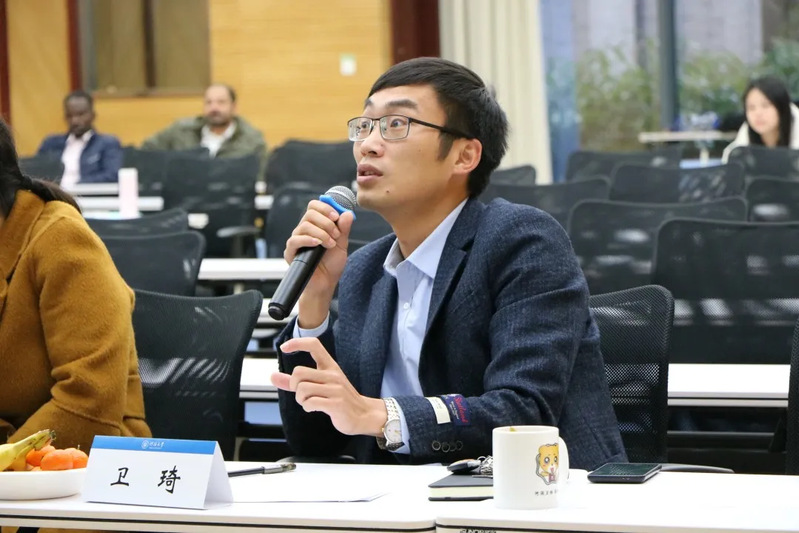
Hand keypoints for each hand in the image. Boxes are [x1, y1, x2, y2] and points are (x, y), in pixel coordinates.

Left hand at [271, 337, 386, 436]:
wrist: (364, 415)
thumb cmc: (340, 399)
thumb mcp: (320, 386)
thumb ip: (296, 382)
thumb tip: (272, 376)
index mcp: (330, 366)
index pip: (314, 345)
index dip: (297, 343)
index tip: (284, 348)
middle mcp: (333, 375)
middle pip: (299, 372)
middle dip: (293, 386)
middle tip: (300, 393)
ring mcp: (335, 389)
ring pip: (302, 389)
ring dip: (300, 399)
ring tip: (308, 402)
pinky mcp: (336, 404)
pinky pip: (311, 403)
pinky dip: (307, 407)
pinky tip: (314, 408)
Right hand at [284, 200, 353, 326]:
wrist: (325, 284)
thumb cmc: (331, 265)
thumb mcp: (342, 244)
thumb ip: (343, 229)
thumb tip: (347, 213)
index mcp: (316, 225)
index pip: (315, 206)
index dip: (325, 207)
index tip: (336, 216)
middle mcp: (304, 230)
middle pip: (310, 213)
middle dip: (326, 222)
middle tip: (336, 234)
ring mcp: (297, 240)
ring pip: (305, 225)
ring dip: (321, 232)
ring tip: (330, 244)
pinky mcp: (291, 252)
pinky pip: (295, 240)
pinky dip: (308, 240)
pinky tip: (318, 244)